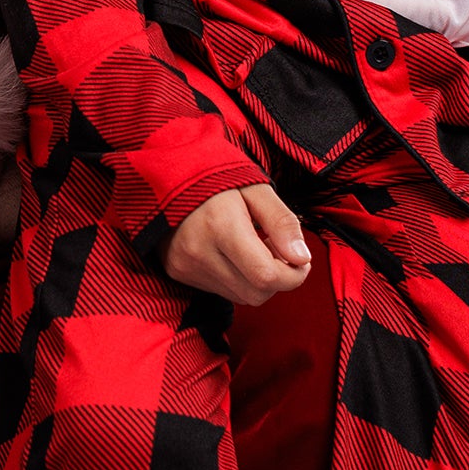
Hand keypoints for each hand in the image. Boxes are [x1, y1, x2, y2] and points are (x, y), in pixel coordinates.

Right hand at [165, 184, 309, 306]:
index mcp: (220, 225)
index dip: (294, 274)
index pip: (266, 275)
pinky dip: (237, 278)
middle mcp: (199, 251)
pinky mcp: (178, 272)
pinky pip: (222, 291)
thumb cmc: (216, 175)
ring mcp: (185, 265)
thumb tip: (302, 258)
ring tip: (252, 246)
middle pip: (256, 293)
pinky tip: (232, 252)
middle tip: (274, 246)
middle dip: (277, 278)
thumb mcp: (256, 188)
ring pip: (241, 296)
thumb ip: (282, 222)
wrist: (166, 172)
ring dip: (257, 279)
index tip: (300, 258)